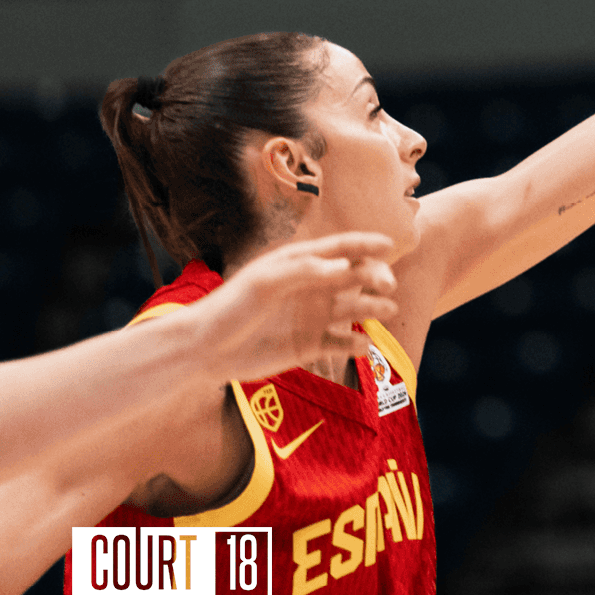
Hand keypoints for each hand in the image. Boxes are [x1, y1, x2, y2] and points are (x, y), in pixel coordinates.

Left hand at [197, 232, 399, 382]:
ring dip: (373, 308)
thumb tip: (345, 266)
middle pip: (355, 277)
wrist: (206, 350)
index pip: (339, 249)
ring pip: (355, 309)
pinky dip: (356, 344)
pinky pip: (343, 343)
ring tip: (385, 310)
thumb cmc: (230, 308)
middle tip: (386, 284)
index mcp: (299, 265)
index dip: (365, 244)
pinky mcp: (311, 345)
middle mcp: (312, 288)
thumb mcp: (263, 282)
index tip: (389, 244)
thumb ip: (303, 271)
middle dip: (375, 277)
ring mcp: (314, 317)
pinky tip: (360, 344)